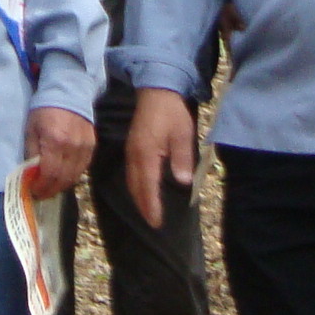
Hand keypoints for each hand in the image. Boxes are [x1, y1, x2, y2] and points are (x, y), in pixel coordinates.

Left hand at [22, 106, 93, 201]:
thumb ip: (32, 152)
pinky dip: (72, 176)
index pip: (49, 173)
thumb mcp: (31, 129)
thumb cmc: (44, 110)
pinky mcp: (92, 146)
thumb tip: (31, 174)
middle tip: (42, 193)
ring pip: (74, 176)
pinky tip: (63, 177)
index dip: (42, 186)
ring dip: (62, 185)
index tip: (34, 191)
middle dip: (51, 189)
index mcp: (55, 141)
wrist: (68, 93)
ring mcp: (85, 147)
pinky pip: (83, 168)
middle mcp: (72, 146)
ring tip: (51, 187)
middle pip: (63, 178)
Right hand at [122, 87, 197, 227]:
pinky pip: (131, 172)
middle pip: (136, 187)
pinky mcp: (132, 147)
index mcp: (147, 154)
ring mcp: (131, 151)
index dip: (152, 206)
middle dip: (143, 206)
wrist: (156, 91)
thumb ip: (182, 159)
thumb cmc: (172, 113)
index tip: (157, 221)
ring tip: (147, 212)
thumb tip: (183, 182)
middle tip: (152, 223)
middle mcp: (135, 156)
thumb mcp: (183, 135)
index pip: (148, 186)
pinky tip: (142, 190)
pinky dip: (136, 186)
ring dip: (138, 198)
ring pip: (131, 181)